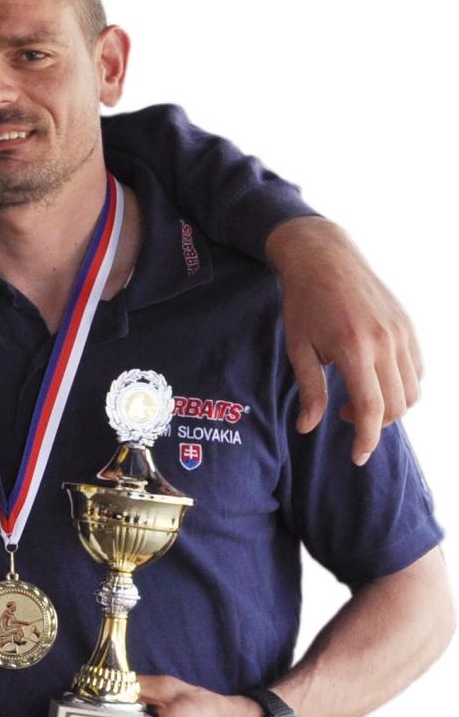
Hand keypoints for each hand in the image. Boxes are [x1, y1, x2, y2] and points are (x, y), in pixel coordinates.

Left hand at [265, 216, 421, 464]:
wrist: (324, 258)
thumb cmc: (304, 304)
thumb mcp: (298, 348)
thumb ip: (309, 390)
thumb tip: (308, 427)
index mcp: (354, 348)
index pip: (373, 408)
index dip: (367, 439)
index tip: (358, 457)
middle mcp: (385, 341)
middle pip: (397, 404)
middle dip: (375, 423)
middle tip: (345, 413)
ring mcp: (402, 332)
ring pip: (413, 390)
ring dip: (390, 405)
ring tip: (358, 395)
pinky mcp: (409, 326)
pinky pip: (418, 369)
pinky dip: (402, 384)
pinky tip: (376, 378)